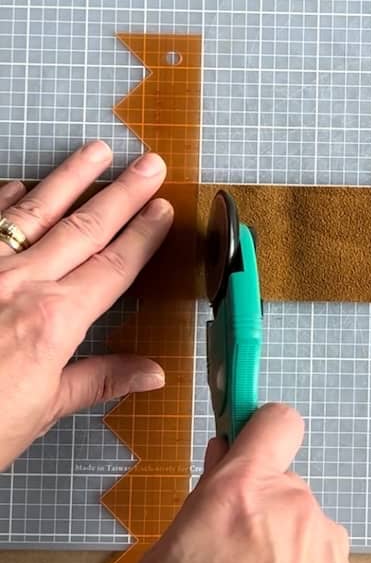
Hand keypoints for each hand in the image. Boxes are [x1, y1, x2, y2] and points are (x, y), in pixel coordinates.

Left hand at [0, 141, 172, 470]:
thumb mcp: (42, 411)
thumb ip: (98, 380)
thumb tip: (150, 374)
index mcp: (54, 320)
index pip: (114, 267)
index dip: (143, 235)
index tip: (163, 209)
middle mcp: (22, 284)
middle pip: (86, 228)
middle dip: (123, 193)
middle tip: (149, 165)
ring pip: (36, 211)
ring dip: (71, 178)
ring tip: (97, 151)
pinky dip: (5, 198)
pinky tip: (19, 184)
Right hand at [135, 404, 358, 562]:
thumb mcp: (163, 562)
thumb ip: (199, 501)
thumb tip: (221, 465)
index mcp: (243, 492)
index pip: (274, 419)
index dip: (260, 424)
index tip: (248, 424)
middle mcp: (296, 508)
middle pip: (283, 482)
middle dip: (260, 504)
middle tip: (230, 549)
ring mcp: (328, 548)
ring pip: (303, 525)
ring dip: (283, 545)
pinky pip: (322, 562)